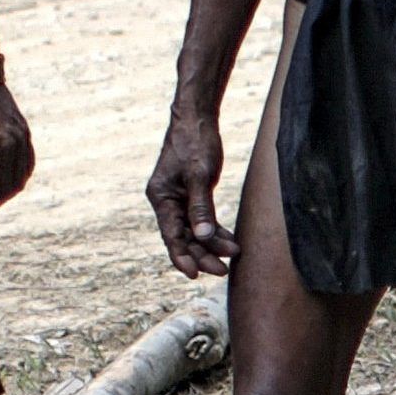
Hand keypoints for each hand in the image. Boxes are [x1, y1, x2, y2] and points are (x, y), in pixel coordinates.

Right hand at [148, 108, 236, 279]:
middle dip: (202, 255)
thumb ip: (201, 206)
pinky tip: (229, 242)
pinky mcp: (193, 196)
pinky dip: (215, 232)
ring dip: (212, 245)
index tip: (194, 275)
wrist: (197, 118)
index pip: (171, 235)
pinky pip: (203, 221)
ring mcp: (179, 200)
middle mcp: (167, 202)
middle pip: (183, 238)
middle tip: (224, 270)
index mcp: (161, 197)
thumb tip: (203, 238)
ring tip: (233, 254)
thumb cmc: (195, 142)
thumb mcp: (199, 174)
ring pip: (195, 232)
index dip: (182, 257)